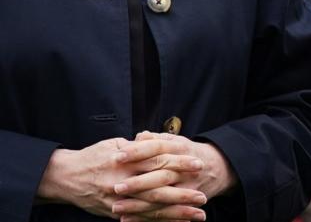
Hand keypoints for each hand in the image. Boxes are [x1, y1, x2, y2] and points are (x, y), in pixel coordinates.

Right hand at [36, 138, 205, 217]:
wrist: (63, 177)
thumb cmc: (92, 157)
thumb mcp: (114, 144)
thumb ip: (138, 146)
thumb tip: (160, 140)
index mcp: (126, 160)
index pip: (158, 160)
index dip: (179, 162)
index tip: (199, 164)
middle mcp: (122, 182)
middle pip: (157, 188)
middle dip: (182, 194)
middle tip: (203, 196)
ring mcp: (117, 200)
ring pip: (150, 208)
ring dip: (175, 213)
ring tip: (197, 215)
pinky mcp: (113, 212)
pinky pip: (138, 219)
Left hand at [111, 133, 236, 221]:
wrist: (218, 168)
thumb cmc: (188, 153)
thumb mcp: (176, 141)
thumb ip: (156, 139)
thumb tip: (138, 136)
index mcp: (180, 147)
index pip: (158, 147)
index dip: (138, 151)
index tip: (118, 156)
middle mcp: (186, 167)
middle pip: (161, 174)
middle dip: (138, 182)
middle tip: (116, 187)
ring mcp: (189, 185)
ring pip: (163, 196)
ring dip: (139, 204)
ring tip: (117, 207)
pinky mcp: (188, 202)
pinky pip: (166, 212)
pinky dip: (147, 218)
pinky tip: (128, 219)